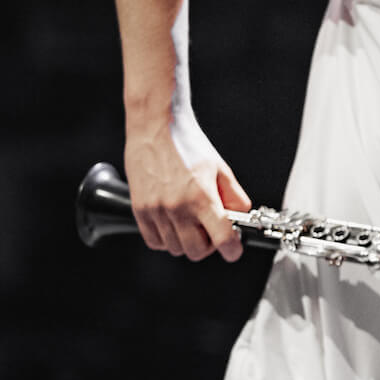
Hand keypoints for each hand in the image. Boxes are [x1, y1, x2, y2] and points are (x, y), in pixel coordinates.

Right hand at [122, 123, 249, 261]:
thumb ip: (235, 198)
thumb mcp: (221, 169)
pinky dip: (166, 239)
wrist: (156, 128)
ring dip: (186, 241)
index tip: (233, 250)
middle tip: (211, 231)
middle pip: (197, 251)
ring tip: (191, 222)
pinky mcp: (139, 210)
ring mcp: (156, 211)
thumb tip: (240, 219)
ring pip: (175, 248)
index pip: (222, 239)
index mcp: (202, 198)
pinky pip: (154, 241)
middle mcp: (178, 208)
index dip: (232, 250)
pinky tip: (173, 223)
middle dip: (209, 245)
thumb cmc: (188, 145)